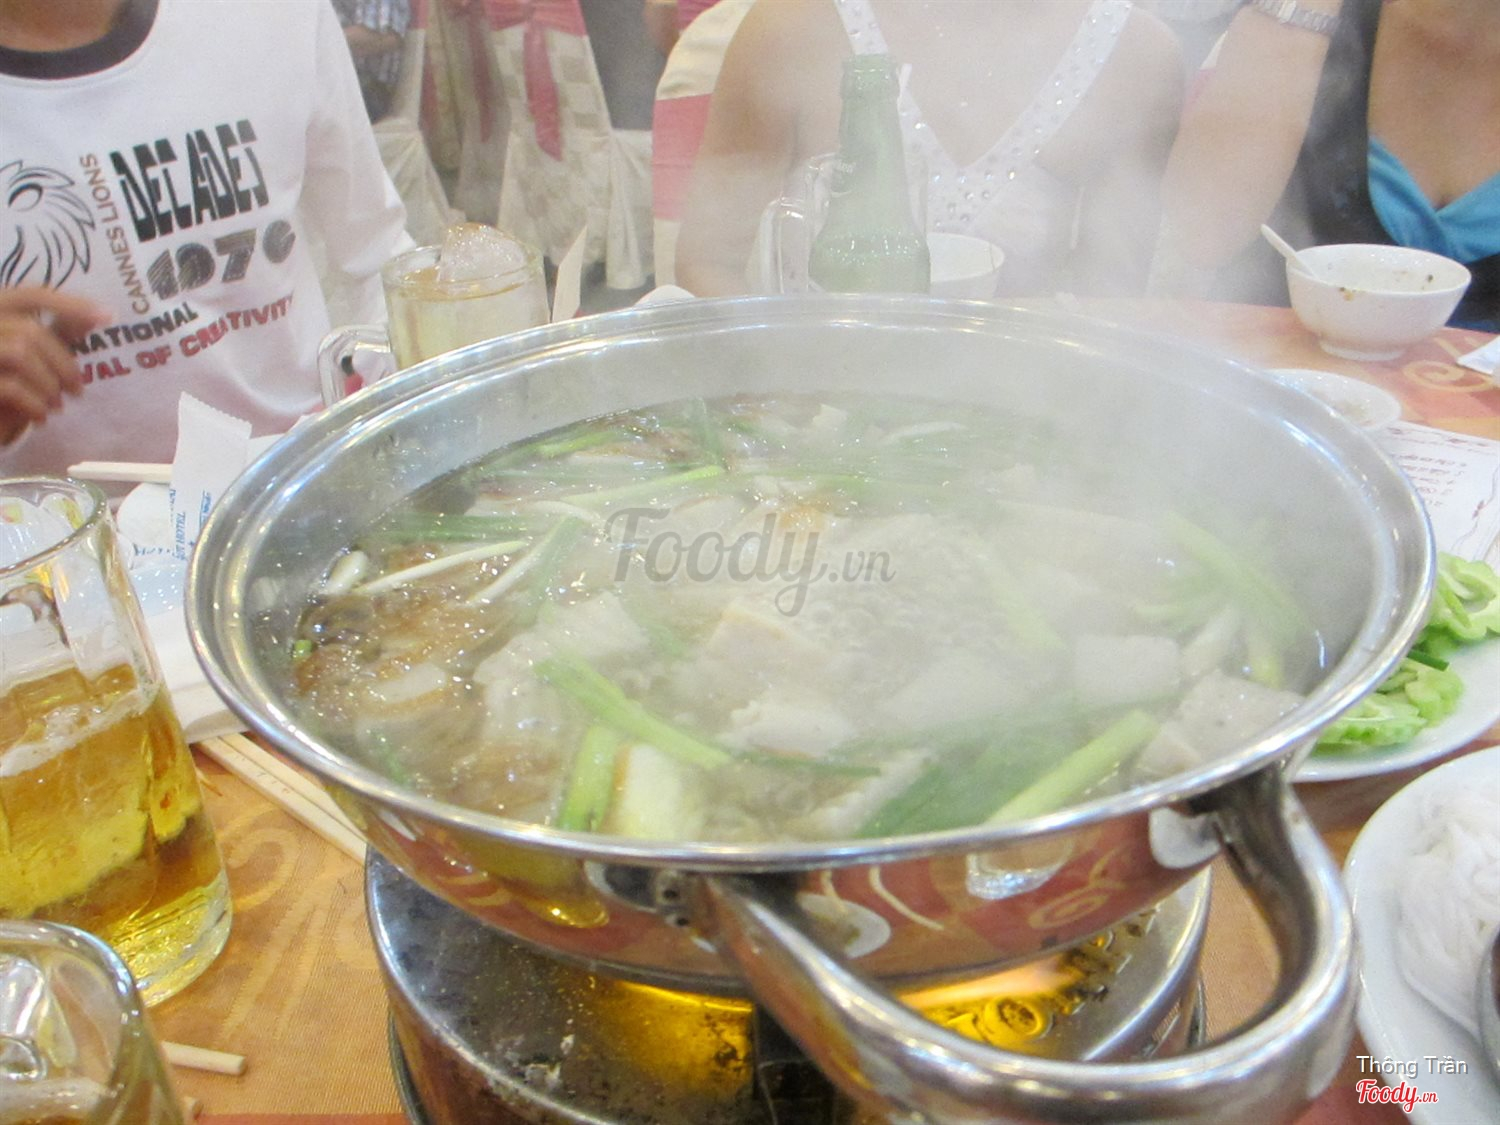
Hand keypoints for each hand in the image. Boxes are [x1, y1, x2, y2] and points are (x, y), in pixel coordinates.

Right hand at [0, 287, 109, 445]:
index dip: (69, 305)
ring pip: (20, 354)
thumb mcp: (34, 356)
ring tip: (57, 406)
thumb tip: (101, 313)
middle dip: (63, 364)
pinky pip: (10, 386)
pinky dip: (34, 403)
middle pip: (30, 331)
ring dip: (49, 385)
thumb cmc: (10, 385)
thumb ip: (58, 333)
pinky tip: (41, 417)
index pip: (31, 295)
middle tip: (78, 391)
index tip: (108, 316)